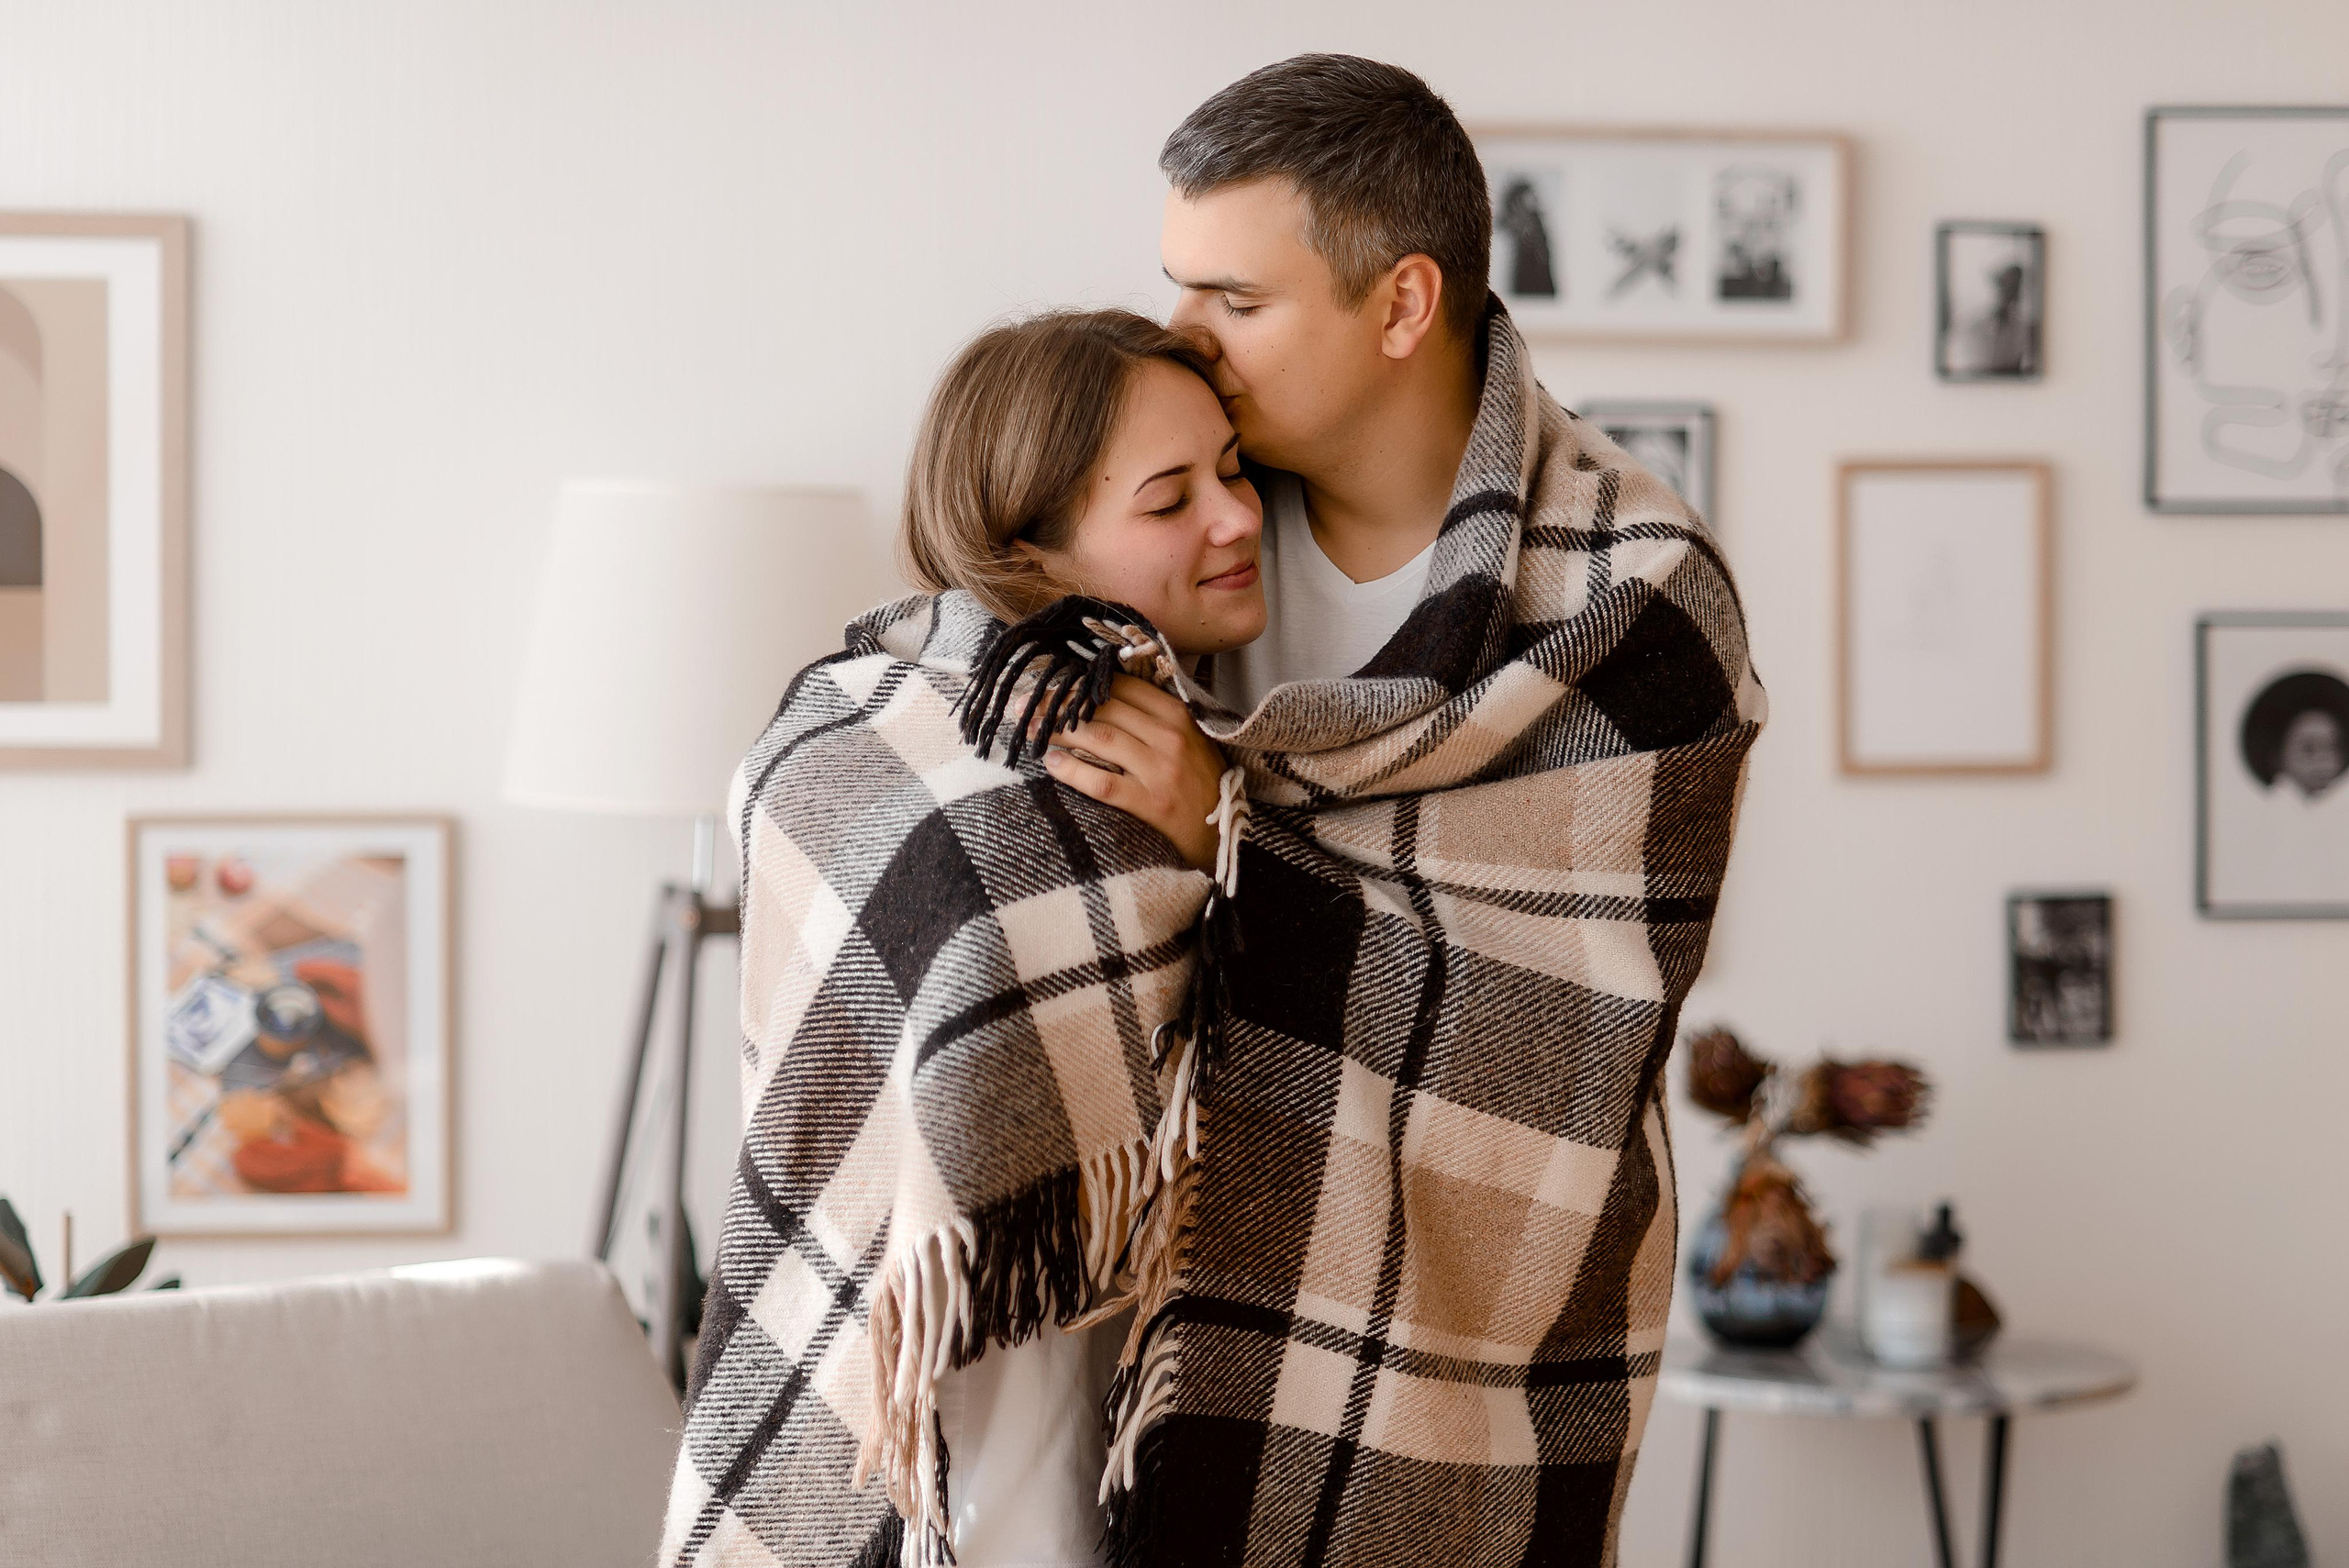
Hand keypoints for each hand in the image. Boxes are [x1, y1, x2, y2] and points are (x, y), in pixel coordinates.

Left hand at [1044, 675, 1226, 870]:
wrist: (1225, 833)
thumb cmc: (1200, 783)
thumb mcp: (1189, 739)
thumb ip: (1152, 717)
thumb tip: (1100, 697)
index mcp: (1177, 715)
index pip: (1120, 688)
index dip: (1080, 684)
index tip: (1051, 685)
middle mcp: (1169, 737)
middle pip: (1103, 709)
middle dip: (1058, 705)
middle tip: (1023, 706)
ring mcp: (1160, 771)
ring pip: (1099, 739)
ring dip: (1057, 732)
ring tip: (1028, 729)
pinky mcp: (1150, 804)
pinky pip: (1103, 783)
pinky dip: (1073, 771)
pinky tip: (1052, 764)